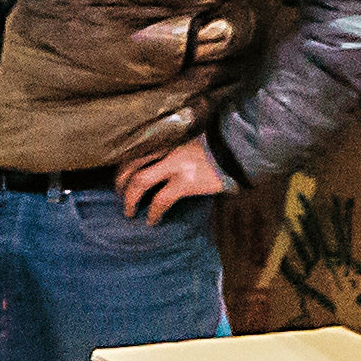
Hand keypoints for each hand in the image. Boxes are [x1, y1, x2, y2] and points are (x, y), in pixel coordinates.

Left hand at [116, 137, 232, 223]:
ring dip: (130, 199)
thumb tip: (162, 163)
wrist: (240, 149)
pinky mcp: (186, 182)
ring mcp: (175, 165)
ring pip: (140, 181)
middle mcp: (167, 149)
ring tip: (130, 212)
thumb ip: (176, 148)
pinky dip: (154, 212)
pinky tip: (152, 220)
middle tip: (120, 196)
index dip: (125, 167)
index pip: (137, 151)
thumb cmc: (218, 146)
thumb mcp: (193, 139)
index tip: (122, 178)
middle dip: (121, 183)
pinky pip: (161, 199)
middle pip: (132, 164)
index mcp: (168, 140)